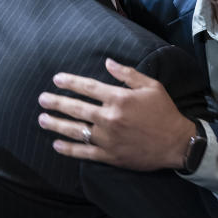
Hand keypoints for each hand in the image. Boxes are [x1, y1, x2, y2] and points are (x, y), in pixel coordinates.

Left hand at [37, 58, 196, 170]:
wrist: (176, 143)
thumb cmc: (164, 112)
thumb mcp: (151, 86)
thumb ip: (127, 74)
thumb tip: (107, 62)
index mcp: (119, 98)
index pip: (88, 88)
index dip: (70, 82)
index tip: (56, 79)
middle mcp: (109, 117)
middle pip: (76, 108)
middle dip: (56, 103)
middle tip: (41, 100)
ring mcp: (108, 138)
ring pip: (75, 130)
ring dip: (56, 124)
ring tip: (42, 120)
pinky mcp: (109, 155)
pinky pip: (84, 152)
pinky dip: (69, 149)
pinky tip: (57, 145)